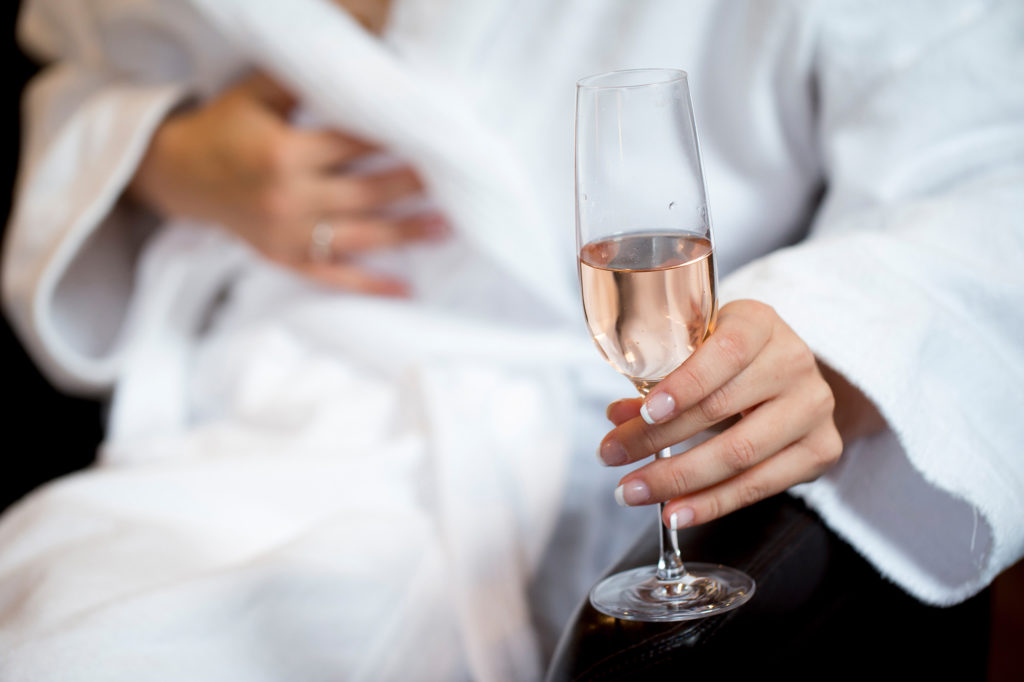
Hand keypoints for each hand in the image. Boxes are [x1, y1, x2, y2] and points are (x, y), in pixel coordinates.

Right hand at [129, 72, 444, 294]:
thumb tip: (357, 60)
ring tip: (446, 225)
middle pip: (365, 191)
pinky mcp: (284, 259)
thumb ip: (303, 78)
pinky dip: (368, 285)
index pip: (354, 144)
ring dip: (405, 233)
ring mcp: (287, 234)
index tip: (433, 135)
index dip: (396, 138)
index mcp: (283, 151)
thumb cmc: (225, 127)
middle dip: (413, 184)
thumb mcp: (257, 94)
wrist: (177, 175)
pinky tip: (404, 288)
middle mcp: (287, 197)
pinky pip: (332, 277)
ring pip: (358, 236)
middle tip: (455, 178)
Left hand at [598, 300, 850, 528]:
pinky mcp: (822, 450)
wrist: (792, 378)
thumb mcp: (697, 353)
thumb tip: (616, 417)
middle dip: (657, 439)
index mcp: (760, 324)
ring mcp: (815, 407)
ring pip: (741, 454)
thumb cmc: (731, 361)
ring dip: (679, 479)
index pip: (725, 352)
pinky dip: (712, 503)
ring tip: (633, 492)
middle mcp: (794, 361)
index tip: (645, 413)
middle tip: (612, 457)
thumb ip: (657, 381)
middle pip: (722, 409)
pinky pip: (761, 486)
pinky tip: (676, 512)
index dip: (685, 384)